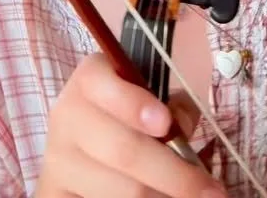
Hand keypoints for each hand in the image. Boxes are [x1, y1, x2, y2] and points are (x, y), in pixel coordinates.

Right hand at [35, 52, 225, 196]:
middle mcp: (67, 117)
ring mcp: (58, 160)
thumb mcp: (148, 95)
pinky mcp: (55, 192)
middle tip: (211, 191)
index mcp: (90, 80)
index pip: (105, 86)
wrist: (83, 142)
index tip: (165, 123)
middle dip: (173, 174)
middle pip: (122, 150)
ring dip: (161, 197)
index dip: (134, 105)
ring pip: (118, 189)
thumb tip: (182, 128)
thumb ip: (171, 105)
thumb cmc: (127, 112)